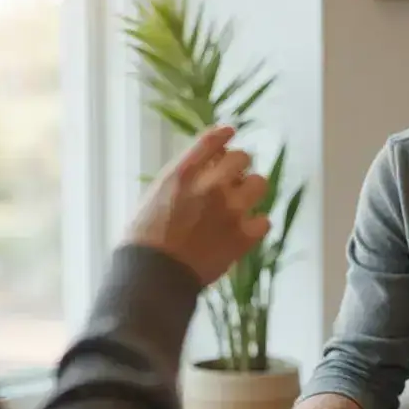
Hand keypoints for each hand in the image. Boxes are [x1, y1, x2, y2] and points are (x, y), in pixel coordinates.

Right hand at [128, 125, 270, 284]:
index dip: (224, 134)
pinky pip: (265, 220)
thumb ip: (180, 180)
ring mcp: (230, 211)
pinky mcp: (243, 237)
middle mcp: (210, 186)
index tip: (229, 132)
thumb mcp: (154, 197)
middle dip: (238, 165)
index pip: (212, 140)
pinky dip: (256, 224)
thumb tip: (202, 170)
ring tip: (242, 203)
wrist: (153, 276)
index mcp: (183, 173)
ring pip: (260, 183)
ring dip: (251, 190)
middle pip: (242, 157)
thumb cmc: (144, 240)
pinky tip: (246, 230)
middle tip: (233, 178)